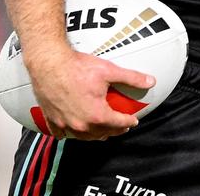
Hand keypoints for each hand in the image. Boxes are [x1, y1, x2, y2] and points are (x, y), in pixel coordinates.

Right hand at [26, 46, 155, 140]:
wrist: (49, 63)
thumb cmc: (76, 67)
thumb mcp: (109, 71)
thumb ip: (131, 78)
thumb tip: (150, 81)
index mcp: (97, 115)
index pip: (118, 123)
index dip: (129, 121)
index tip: (133, 120)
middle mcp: (81, 124)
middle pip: (102, 133)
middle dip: (114, 130)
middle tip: (121, 126)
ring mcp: (65, 124)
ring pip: (83, 137)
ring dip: (95, 134)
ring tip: (101, 130)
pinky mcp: (52, 120)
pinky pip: (61, 133)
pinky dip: (69, 133)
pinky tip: (73, 130)